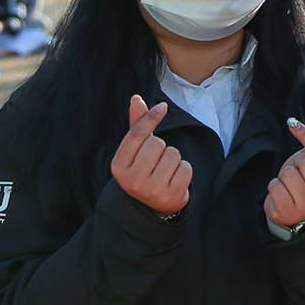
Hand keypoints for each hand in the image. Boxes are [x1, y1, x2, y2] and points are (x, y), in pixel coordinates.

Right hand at [112, 95, 190, 215]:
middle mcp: (132, 180)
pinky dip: (184, 171)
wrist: (154, 206)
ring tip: (166, 171)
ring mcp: (151, 190)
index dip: (151, 118)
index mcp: (118, 167)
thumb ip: (137, 126)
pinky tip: (175, 179)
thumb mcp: (136, 151)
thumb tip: (136, 98)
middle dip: (162, 147)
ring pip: (173, 154)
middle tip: (157, 161)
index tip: (163, 107)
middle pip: (157, 144)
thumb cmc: (144, 170)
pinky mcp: (171, 196)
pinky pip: (186, 168)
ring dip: (174, 159)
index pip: (137, 135)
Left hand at [264, 119, 304, 228]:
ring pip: (289, 174)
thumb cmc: (304, 183)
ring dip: (283, 176)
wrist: (292, 213)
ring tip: (289, 185)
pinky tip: (282, 194)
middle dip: (295, 163)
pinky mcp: (290, 212)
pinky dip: (274, 187)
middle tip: (297, 173)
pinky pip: (276, 187)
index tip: (292, 123)